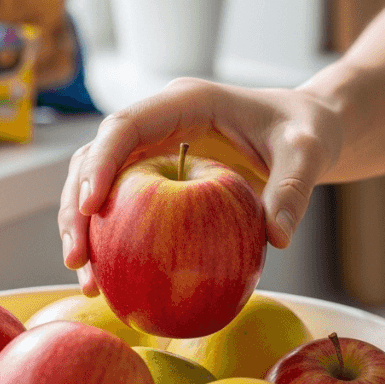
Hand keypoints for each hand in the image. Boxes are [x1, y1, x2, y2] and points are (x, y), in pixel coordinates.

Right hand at [58, 78, 343, 295]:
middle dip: (77, 207)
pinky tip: (109, 281)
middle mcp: (158, 122)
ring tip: (88, 281)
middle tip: (78, 259)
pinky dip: (108, 240)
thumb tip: (278, 240)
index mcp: (185, 102)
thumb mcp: (307, 154)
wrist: (304, 131)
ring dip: (82, 229)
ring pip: (97, 183)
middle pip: (95, 157)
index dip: (100, 162)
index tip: (92, 207)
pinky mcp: (154, 176)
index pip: (125, 125)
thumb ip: (293, 189)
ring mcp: (152, 148)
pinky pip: (120, 205)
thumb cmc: (304, 132)